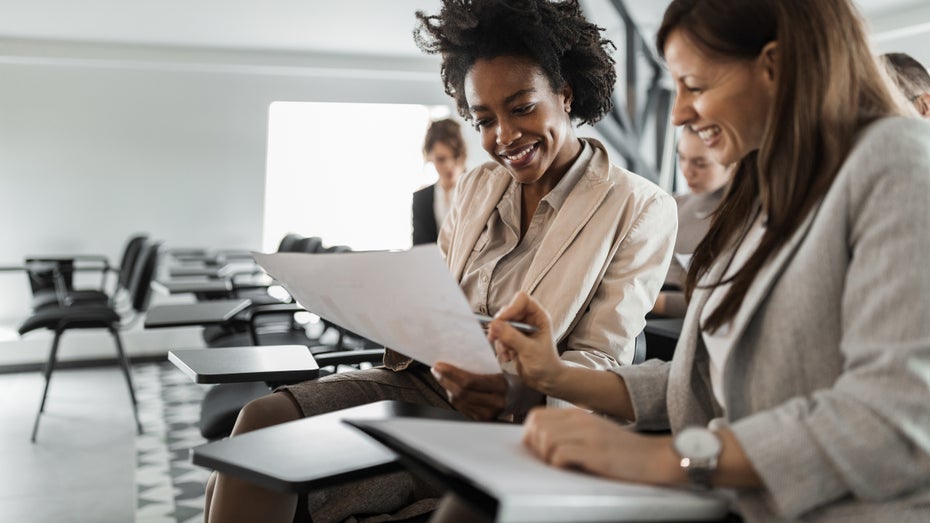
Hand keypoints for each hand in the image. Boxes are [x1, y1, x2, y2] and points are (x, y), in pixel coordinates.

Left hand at [431, 362, 507, 419]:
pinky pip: (461, 408)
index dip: (451, 373)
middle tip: (436, 369)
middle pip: (461, 392)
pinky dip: (453, 397)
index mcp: (501, 386)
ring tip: (441, 377)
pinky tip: (451, 388)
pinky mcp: (483, 419)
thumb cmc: (511, 379)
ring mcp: (489, 414)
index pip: (469, 381)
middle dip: (444, 380)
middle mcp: (495, 402)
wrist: (524, 398)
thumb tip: (457, 358)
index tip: (439, 365)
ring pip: (459, 402)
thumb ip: (482, 365)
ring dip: (446, 388)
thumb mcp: (502, 368)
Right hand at [486, 292, 564, 392]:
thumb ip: (512, 337)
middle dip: (500, 326)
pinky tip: (507, 358)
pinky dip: (500, 347)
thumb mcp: (529, 350)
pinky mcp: (512, 340)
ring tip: (507, 354)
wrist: (546, 380)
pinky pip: (499, 337)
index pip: (522, 300)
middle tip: (495, 338)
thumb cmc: (545, 364)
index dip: (511, 308)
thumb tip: (494, 324)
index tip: (501, 321)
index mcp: (538, 316)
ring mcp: (520, 330)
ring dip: (500, 340)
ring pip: (501, 325)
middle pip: (508, 311)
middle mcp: (528, 320)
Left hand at [522, 407, 678, 485]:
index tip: (537, 450)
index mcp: (576, 414)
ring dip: (546, 457)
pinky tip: (570, 468)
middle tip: (547, 460)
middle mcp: (580, 420)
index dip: (529, 435)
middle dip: (535, 447)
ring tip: (560, 465)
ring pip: (546, 440)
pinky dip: (558, 465)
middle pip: (536, 427)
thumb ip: (568, 432)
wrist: (653, 457)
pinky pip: (560, 455)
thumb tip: (538, 442)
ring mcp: (588, 435)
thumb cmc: (620, 450)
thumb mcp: (592, 432)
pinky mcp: (595, 452)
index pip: (536, 416)